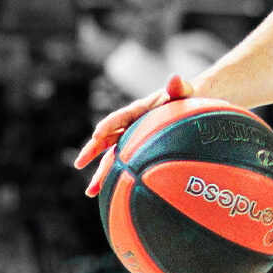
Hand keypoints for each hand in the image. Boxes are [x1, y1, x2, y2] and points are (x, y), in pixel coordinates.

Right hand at [74, 74, 192, 196]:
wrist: (194, 106)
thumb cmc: (189, 98)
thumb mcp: (185, 92)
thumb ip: (179, 87)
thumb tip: (175, 78)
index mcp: (139, 109)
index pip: (121, 116)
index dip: (109, 124)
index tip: (97, 133)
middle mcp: (131, 125)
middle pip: (108, 139)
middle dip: (92, 151)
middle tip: (79, 163)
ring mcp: (133, 139)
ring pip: (113, 156)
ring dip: (101, 173)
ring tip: (91, 192)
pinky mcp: (139, 151)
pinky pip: (126, 165)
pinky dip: (118, 178)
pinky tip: (111, 194)